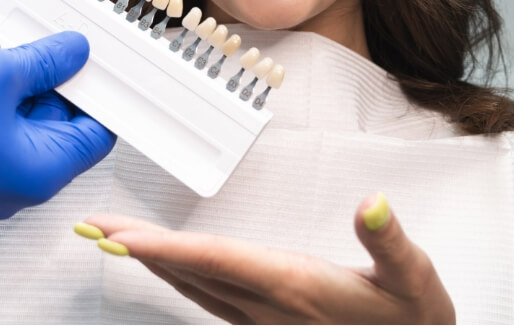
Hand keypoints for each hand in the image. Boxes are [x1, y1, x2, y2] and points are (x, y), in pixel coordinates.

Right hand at [0, 31, 115, 218]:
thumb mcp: (0, 82)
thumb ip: (42, 64)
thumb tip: (69, 52)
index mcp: (42, 171)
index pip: (100, 130)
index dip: (104, 92)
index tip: (101, 65)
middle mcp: (20, 181)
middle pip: (60, 121)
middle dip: (54, 84)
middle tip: (46, 54)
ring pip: (27, 121)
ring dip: (23, 91)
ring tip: (10, 68)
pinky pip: (5, 125)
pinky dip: (5, 101)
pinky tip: (1, 77)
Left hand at [82, 194, 454, 323]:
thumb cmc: (411, 316)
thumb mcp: (412, 277)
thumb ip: (388, 240)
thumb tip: (372, 203)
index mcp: (294, 286)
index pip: (218, 261)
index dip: (166, 249)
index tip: (122, 237)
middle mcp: (269, 306)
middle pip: (191, 272)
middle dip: (140, 248)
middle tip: (97, 228)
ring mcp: (264, 319)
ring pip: (195, 287)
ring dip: (153, 262)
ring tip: (120, 239)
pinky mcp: (268, 320)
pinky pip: (209, 298)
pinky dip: (180, 276)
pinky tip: (172, 266)